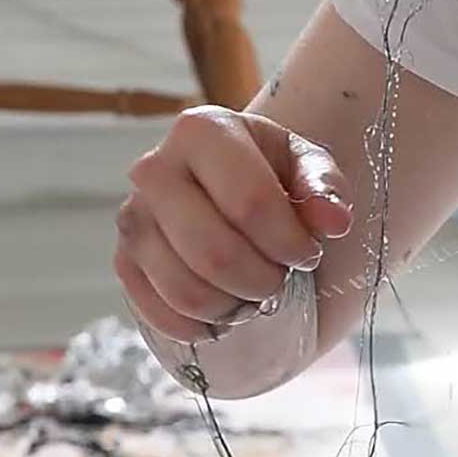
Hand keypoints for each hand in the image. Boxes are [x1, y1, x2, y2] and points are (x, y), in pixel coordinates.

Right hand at [114, 106, 352, 343]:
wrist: (229, 183)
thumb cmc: (273, 173)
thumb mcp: (307, 167)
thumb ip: (324, 189)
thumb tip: (334, 222)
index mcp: (202, 130)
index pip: (250, 202)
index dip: (288, 242)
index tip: (308, 254)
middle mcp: (154, 169)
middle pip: (214, 252)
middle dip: (261, 280)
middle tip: (282, 279)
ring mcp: (132, 217)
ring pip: (185, 289)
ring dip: (233, 306)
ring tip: (256, 293)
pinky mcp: (123, 259)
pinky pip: (156, 311)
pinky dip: (198, 325)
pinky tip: (227, 314)